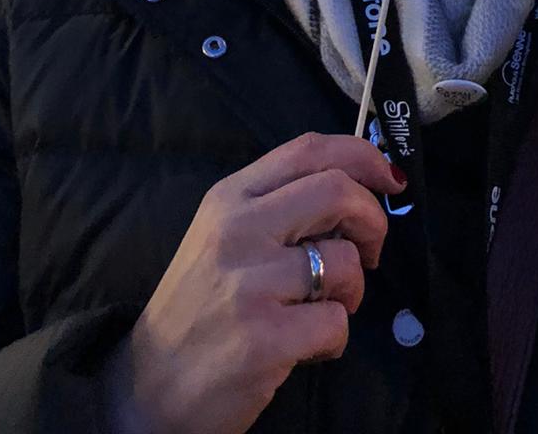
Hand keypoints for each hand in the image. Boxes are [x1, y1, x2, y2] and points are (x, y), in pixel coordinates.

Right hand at [118, 133, 398, 433]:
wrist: (148, 388)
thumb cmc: (199, 308)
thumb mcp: (223, 236)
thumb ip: (277, 206)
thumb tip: (357, 190)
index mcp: (230, 198)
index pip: (308, 150)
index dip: (362, 156)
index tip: (389, 180)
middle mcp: (237, 230)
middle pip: (337, 190)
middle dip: (373, 219)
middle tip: (371, 250)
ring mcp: (249, 283)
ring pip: (345, 261)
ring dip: (354, 289)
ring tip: (325, 308)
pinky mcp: (263, 338)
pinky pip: (336, 322)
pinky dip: (336, 338)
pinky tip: (309, 346)